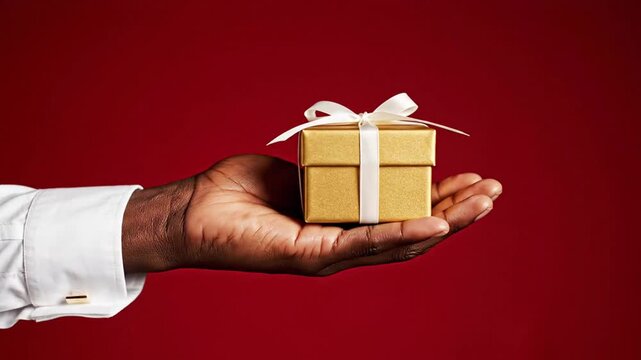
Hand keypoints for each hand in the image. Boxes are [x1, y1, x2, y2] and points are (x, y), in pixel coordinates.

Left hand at [122, 155, 501, 274]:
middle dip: (457, 210)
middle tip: (493, 190)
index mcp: (344, 220)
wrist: (194, 210)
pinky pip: (364, 243)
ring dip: (444, 222)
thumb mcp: (301, 168)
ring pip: (400, 241)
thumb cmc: (240, 190)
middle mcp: (344, 242)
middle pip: (412, 229)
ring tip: (481, 203)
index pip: (402, 210)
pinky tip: (435, 223)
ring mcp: (331, 253)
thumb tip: (358, 145)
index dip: (440, 195)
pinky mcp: (312, 256)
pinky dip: (400, 232)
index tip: (470, 175)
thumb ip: (333, 164)